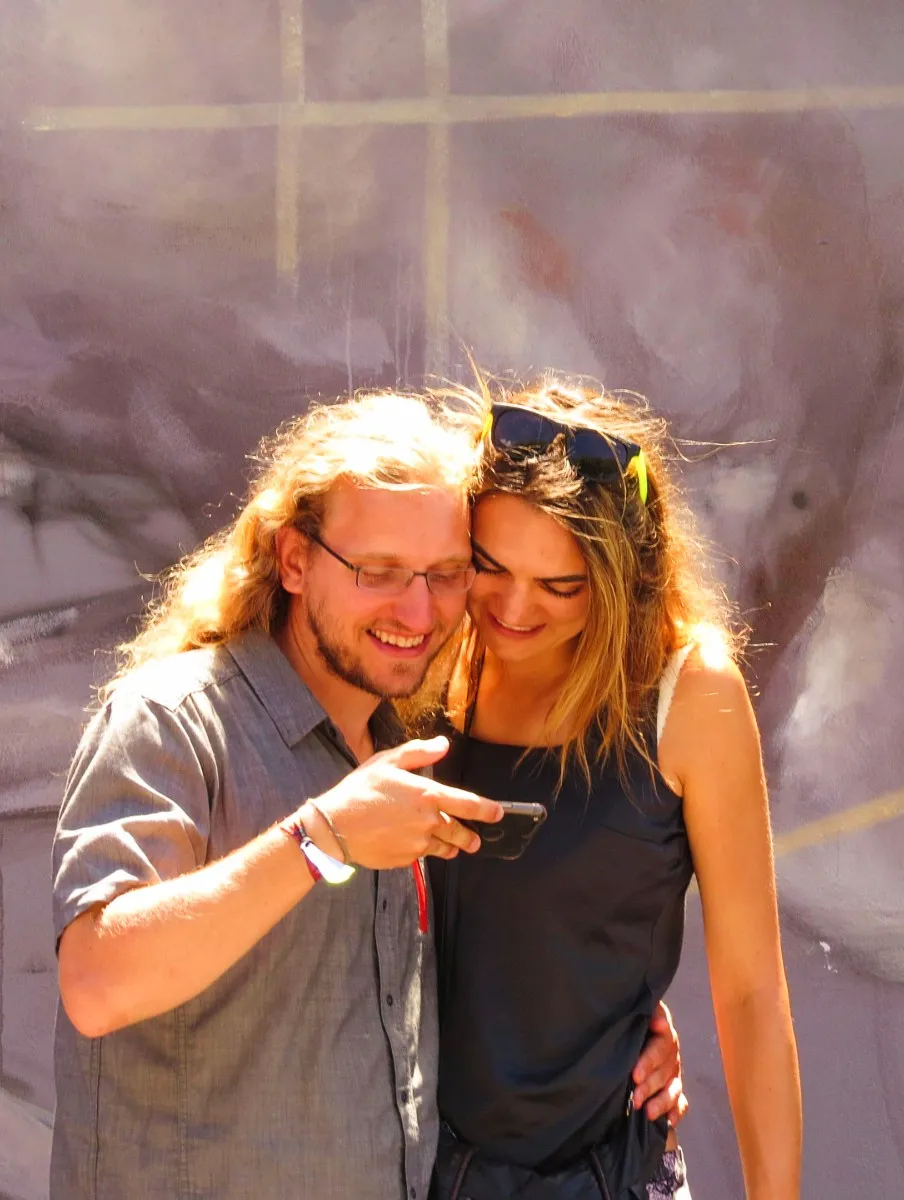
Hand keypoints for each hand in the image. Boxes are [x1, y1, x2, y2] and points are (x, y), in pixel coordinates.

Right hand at [299, 736, 502, 869]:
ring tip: (456, 848)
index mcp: (428, 795)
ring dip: (452, 847)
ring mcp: (418, 844)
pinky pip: (421, 856)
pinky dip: (424, 851)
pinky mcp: (405, 859)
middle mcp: (428, 822)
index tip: (498, 814)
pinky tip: (417, 846)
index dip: (487, 810)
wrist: (335, 826)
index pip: (468, 804)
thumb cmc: (360, 790)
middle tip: (474, 840)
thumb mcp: (388, 761)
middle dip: (470, 837)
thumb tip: (443, 745)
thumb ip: (419, 753)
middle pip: (460, 832)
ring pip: (444, 848)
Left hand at [631, 1001, 688, 1127]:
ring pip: (673, 1088)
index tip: (635, 1074)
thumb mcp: (634, 1016)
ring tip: (648, 1112)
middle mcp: (671, 1052)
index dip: (649, 1061)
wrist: (629, 1031)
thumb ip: (648, 1015)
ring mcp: (674, 1071)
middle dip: (650, 1085)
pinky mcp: (674, 1088)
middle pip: (665, 1070)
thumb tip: (660, 1022)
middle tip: (635, 1097)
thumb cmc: (628, 1022)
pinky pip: (681, 1102)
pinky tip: (669, 1122)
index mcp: (663, 1032)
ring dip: (662, 1101)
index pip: (661, 1046)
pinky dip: (676, 1112)